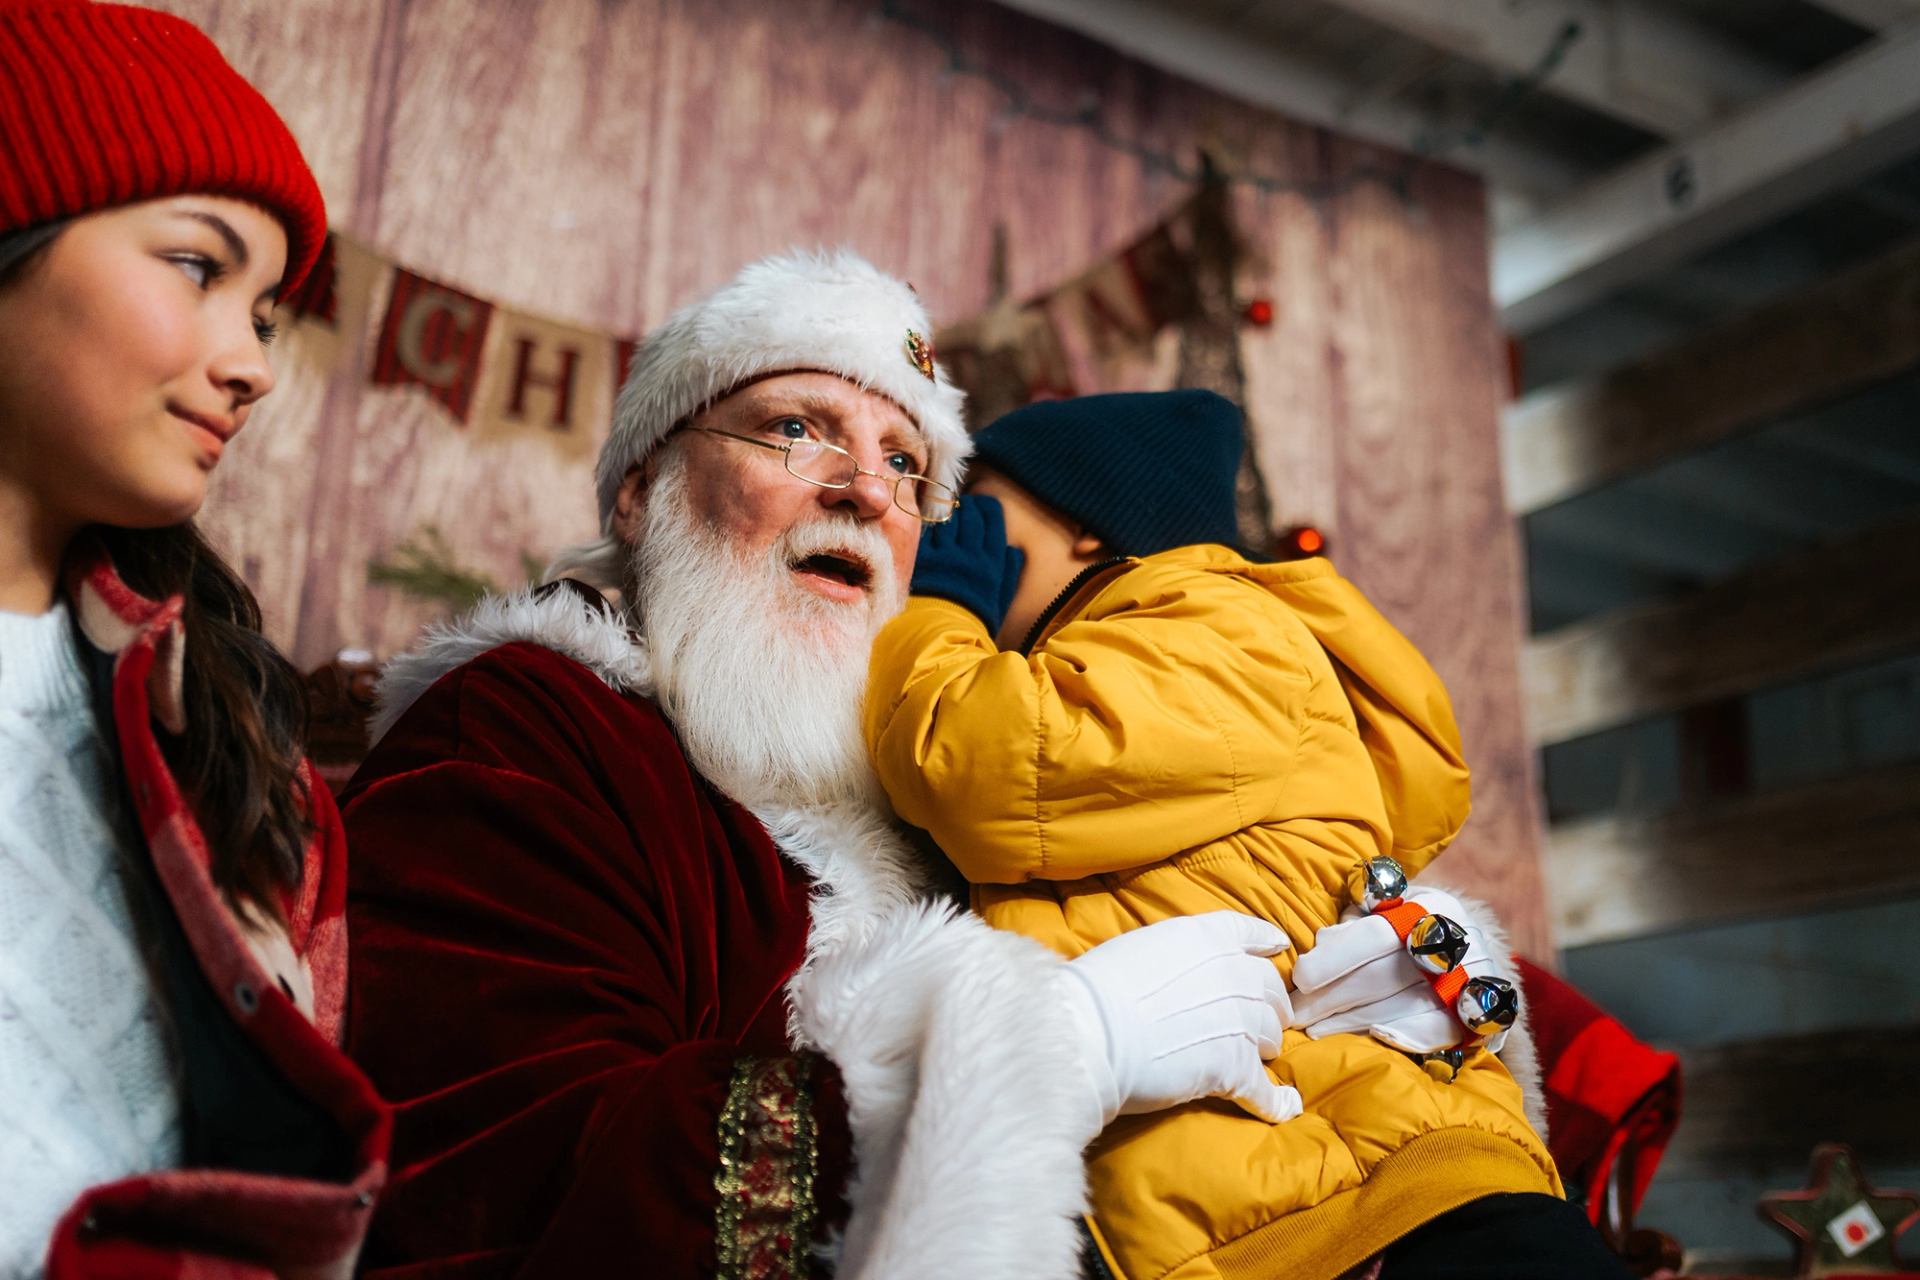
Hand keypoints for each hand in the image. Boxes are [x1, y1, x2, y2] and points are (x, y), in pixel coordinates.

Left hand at [910, 493, 1025, 637]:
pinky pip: (927, 534)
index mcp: (993, 561)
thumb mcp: (1001, 600)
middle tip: (963, 506)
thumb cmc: (975, 621)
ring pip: (947, 521)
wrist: (944, 638)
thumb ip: (1009, 572)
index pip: (992, 518)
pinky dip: (930, 530)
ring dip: (947, 515)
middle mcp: (971, 553)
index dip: (986, 507)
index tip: (982, 506)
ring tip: (946, 517)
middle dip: (967, 507)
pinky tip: (930, 533)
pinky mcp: (923, 560)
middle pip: (970, 515)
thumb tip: (1015, 550)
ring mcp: (945, 555)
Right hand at [1055, 912, 1303, 1142]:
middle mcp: (1235, 973)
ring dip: (1266, 1047)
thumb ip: (1177, 955)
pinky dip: (1278, 1101)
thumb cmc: (1099, 989)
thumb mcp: (1142, 946)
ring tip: (1258, 1058)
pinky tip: (1286, 1105)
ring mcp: (1241, 1021)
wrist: (1091, 1031)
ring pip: (1271, 1036)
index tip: (1277, 948)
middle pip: (1269, 990)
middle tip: (1258, 1021)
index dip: (1267, 943)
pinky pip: (1266, 1091)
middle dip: (1267, 1006)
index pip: (1251, 934)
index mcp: (1208, 938)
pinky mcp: (1236, 1068)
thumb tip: (1180, 973)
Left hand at [1291, 885, 1510, 1054]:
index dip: (1334, 958)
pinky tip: (1371, 1039)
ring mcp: (1472, 980)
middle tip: (1296, 1015)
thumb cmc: (1415, 924)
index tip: (1301, 978)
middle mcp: (1456, 941)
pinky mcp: (1480, 1012)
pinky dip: (1405, 1036)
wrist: (1477, 946)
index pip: (1374, 935)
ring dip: (1354, 1022)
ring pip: (1403, 1007)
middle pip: (1384, 976)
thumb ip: (1356, 921)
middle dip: (1333, 999)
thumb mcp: (1391, 907)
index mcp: (1430, 907)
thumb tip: (1321, 944)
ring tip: (1317, 1032)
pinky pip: (1439, 1031)